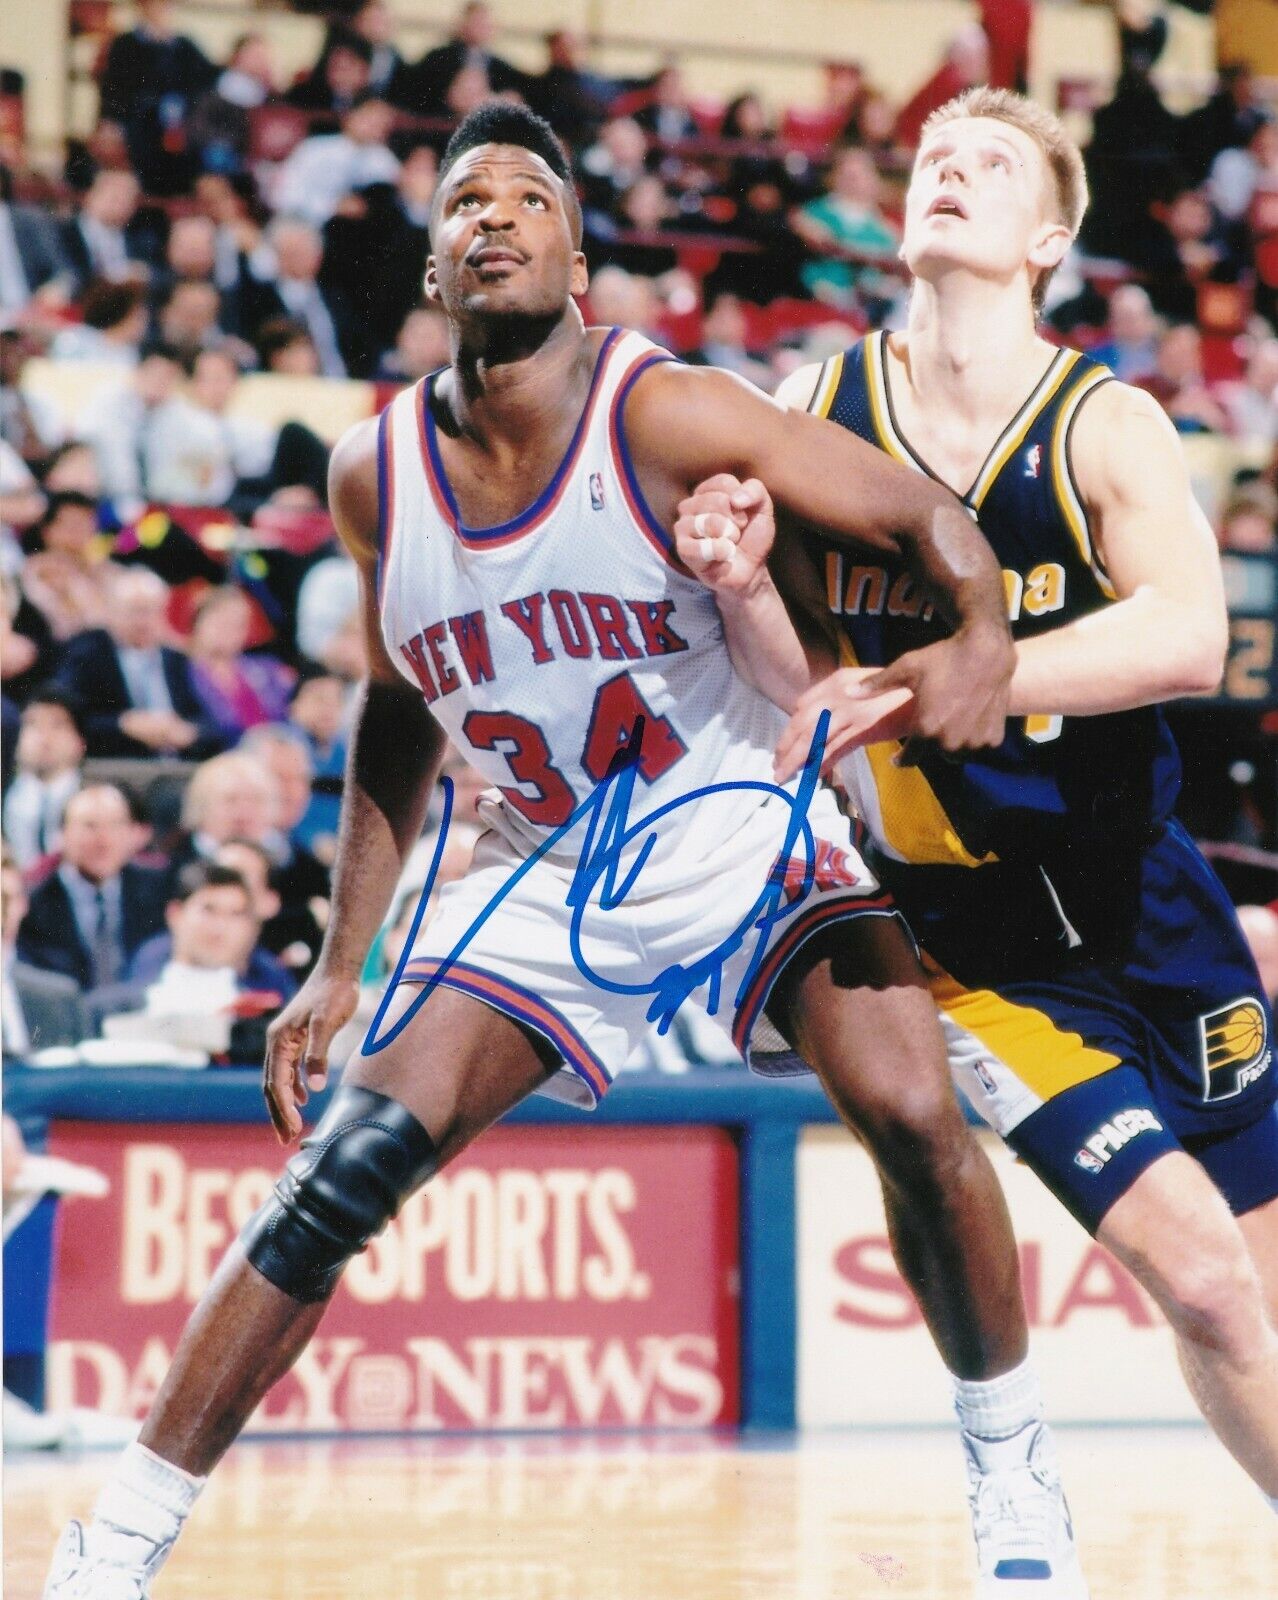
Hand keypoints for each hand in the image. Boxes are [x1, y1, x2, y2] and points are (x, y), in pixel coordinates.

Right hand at [262, 968, 359, 1143]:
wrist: (338, 971)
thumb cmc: (334, 994)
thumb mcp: (327, 1023)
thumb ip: (319, 1053)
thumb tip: (313, 1086)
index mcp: (280, 1040)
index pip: (275, 1083)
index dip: (282, 1109)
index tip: (291, 1130)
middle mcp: (277, 1041)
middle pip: (271, 1085)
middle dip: (277, 1113)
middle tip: (286, 1139)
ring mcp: (285, 1040)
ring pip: (278, 1079)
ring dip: (283, 1104)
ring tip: (291, 1127)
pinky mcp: (296, 1038)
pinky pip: (288, 1068)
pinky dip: (292, 1086)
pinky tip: (303, 1097)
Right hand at [674, 474, 775, 593]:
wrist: (751, 570)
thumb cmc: (752, 537)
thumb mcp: (762, 508)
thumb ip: (755, 490)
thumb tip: (735, 500)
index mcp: (708, 491)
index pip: (724, 483)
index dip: (742, 502)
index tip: (744, 515)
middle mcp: (691, 505)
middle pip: (718, 501)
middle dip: (737, 521)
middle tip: (736, 534)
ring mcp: (683, 527)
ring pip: (709, 522)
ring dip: (729, 537)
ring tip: (729, 545)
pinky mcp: (682, 549)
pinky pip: (701, 546)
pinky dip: (719, 553)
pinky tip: (721, 557)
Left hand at [775, 667, 914, 782]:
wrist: (929, 692)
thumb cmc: (901, 694)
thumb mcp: (866, 692)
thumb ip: (844, 707)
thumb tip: (823, 733)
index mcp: (838, 681)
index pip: (803, 706)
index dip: (791, 729)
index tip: (784, 747)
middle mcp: (840, 693)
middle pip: (802, 723)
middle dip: (786, 747)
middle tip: (776, 767)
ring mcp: (851, 710)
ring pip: (813, 738)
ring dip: (796, 760)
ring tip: (784, 775)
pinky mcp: (864, 726)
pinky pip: (835, 748)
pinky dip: (821, 763)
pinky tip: (812, 776)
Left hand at [868, 626, 1012, 762]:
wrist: (987, 651)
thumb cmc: (943, 658)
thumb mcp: (906, 668)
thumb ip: (877, 685)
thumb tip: (847, 692)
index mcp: (925, 730)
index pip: (909, 758)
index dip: (902, 758)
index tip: (898, 758)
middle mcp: (950, 742)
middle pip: (934, 755)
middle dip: (930, 744)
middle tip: (931, 727)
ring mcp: (974, 742)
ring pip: (957, 755)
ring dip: (952, 745)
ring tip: (950, 726)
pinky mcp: (994, 739)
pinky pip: (979, 748)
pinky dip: (974, 740)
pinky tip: (970, 723)